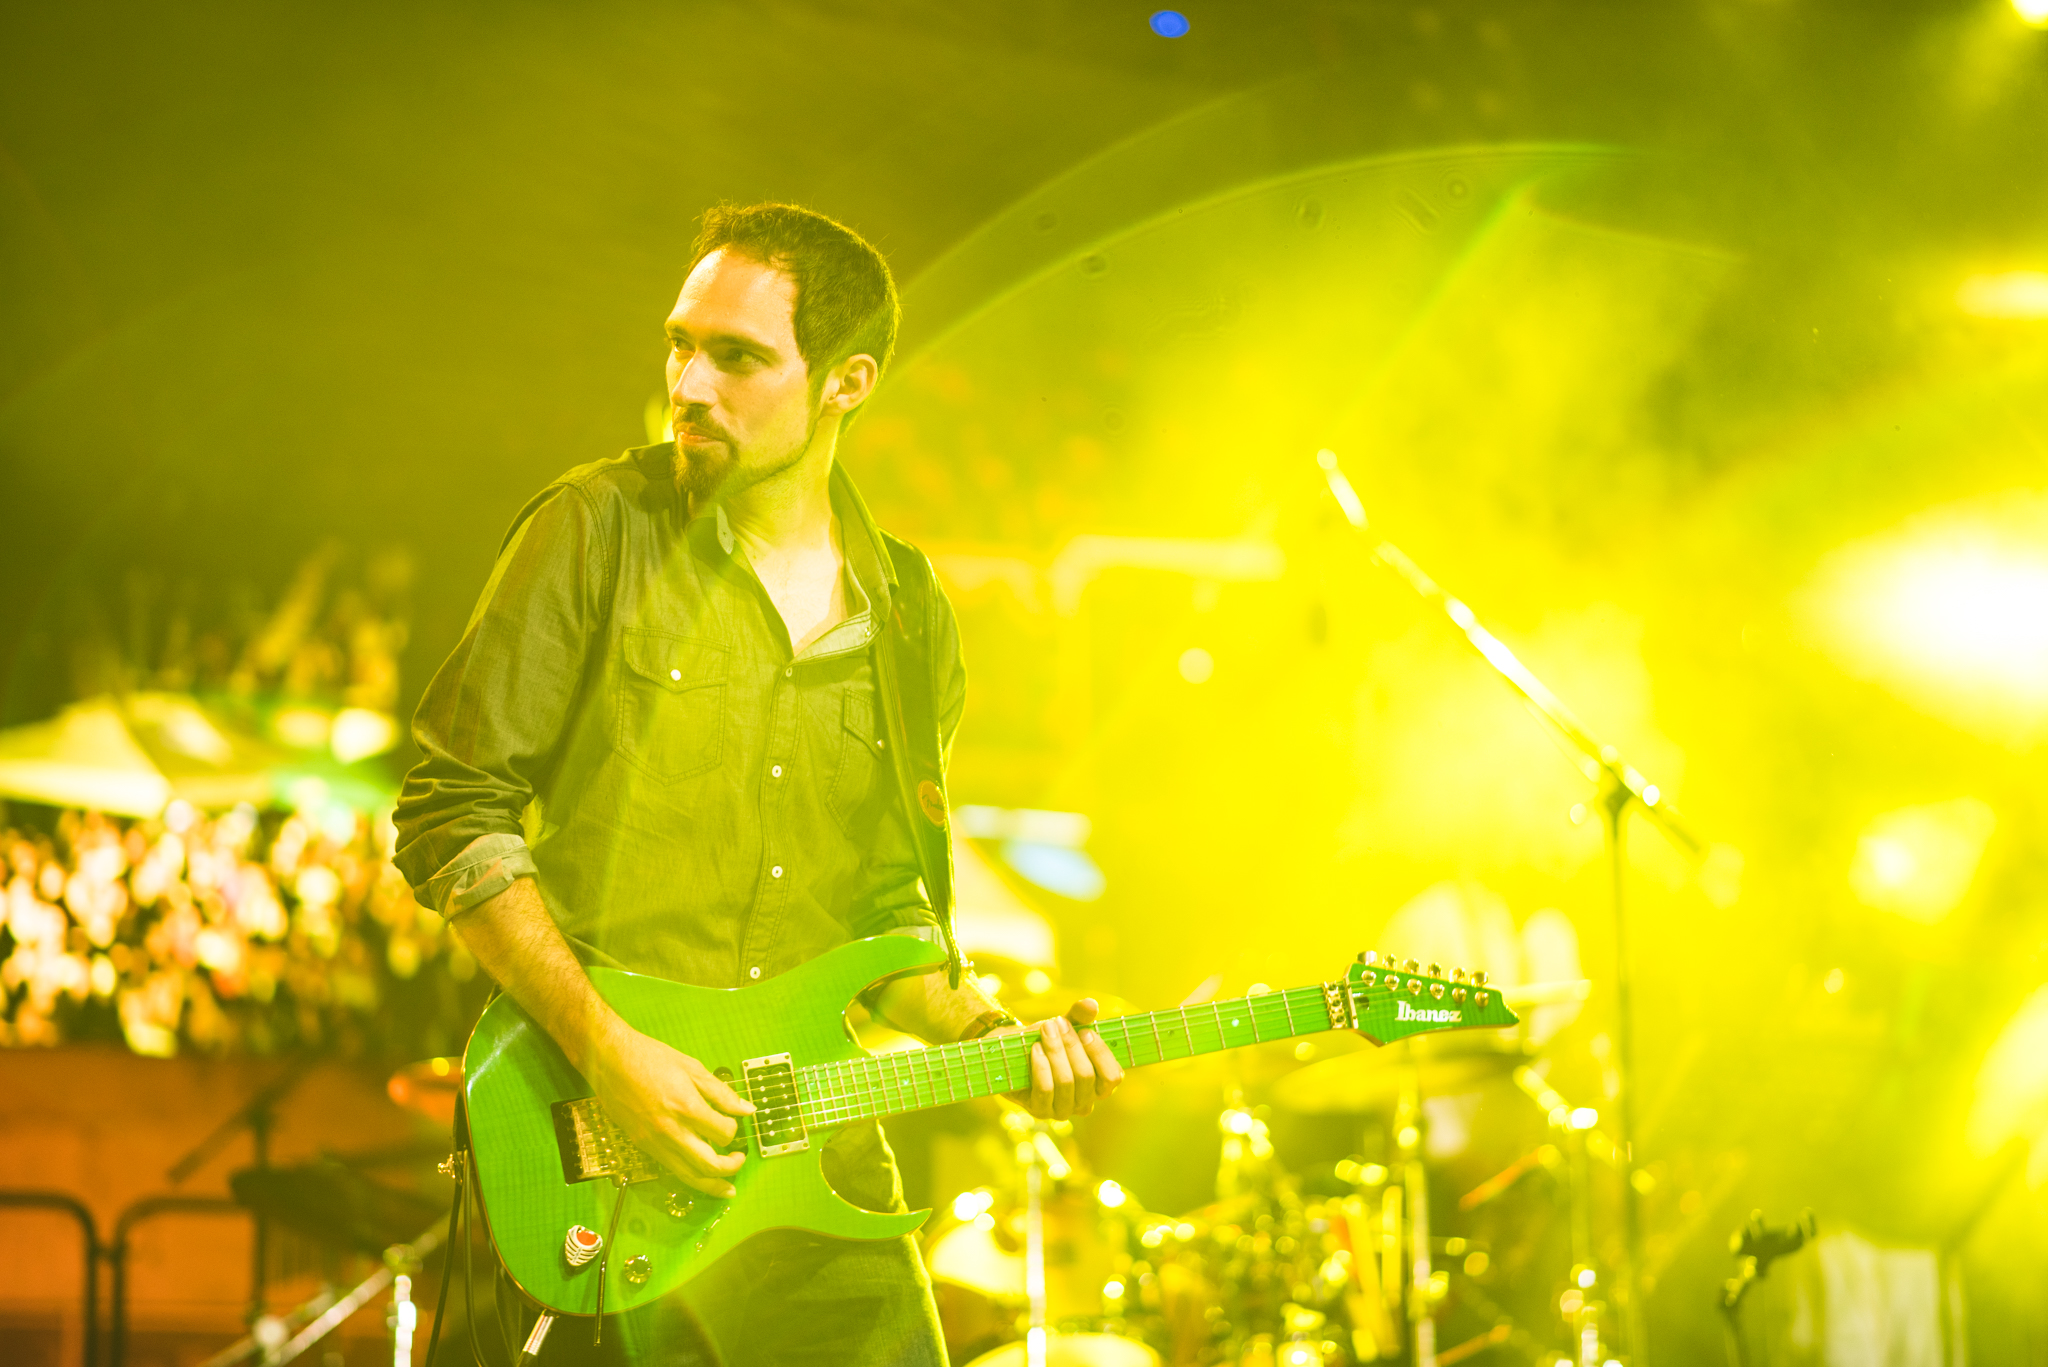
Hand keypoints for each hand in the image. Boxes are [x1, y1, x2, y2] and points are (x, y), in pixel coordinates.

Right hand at [584, 1019, 754, 1197]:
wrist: (610, 1060)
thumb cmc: (651, 1058)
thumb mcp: (693, 1068)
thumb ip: (722, 1093)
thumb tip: (747, 1110)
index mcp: (687, 1107)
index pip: (723, 1134)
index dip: (734, 1129)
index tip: (733, 1121)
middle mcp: (671, 1131)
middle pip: (709, 1166)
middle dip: (731, 1167)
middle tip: (739, 1159)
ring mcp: (655, 1142)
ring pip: (689, 1177)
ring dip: (712, 1185)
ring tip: (727, 1188)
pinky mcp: (643, 1146)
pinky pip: (671, 1169)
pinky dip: (689, 1176)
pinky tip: (699, 1173)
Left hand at [1007, 998, 1123, 1120]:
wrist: (1013, 1052)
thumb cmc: (1048, 1041)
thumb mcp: (1066, 1026)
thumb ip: (1081, 1016)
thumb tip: (1091, 1004)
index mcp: (1100, 1085)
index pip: (1112, 1077)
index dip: (1100, 1054)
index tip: (1085, 1031)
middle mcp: (1085, 1102)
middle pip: (1086, 1076)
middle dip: (1071, 1046)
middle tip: (1057, 1023)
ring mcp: (1063, 1110)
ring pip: (1066, 1082)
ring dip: (1055, 1052)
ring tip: (1045, 1030)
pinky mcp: (1040, 1110)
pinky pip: (1045, 1090)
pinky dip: (1041, 1066)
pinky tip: (1035, 1048)